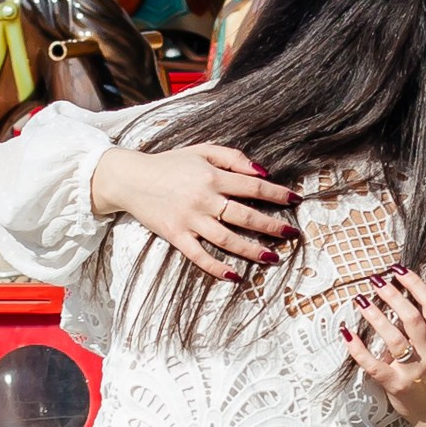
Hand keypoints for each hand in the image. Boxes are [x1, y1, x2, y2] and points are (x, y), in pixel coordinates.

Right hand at [92, 141, 296, 278]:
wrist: (130, 178)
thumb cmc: (169, 163)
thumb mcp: (201, 151)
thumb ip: (233, 158)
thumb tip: (263, 172)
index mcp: (212, 177)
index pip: (253, 188)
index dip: (277, 194)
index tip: (295, 200)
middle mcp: (203, 200)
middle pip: (245, 216)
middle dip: (272, 226)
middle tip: (291, 234)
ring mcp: (190, 220)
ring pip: (227, 239)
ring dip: (252, 250)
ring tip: (273, 257)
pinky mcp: (176, 236)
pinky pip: (199, 256)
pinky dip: (216, 267)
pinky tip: (235, 276)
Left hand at [340, 270, 425, 426]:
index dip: (415, 285)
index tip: (399, 271)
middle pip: (412, 319)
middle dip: (393, 296)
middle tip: (376, 281)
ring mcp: (412, 371)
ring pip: (393, 339)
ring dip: (376, 317)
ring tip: (362, 300)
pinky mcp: (394, 385)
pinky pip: (374, 365)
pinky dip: (359, 350)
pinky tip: (347, 333)